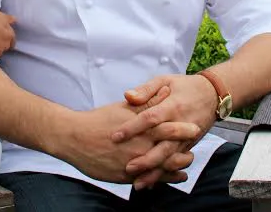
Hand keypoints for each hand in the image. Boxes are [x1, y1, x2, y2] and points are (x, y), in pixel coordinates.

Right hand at [58, 86, 198, 185]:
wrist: (74, 138)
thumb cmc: (99, 120)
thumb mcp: (124, 107)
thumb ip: (147, 101)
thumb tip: (166, 91)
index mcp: (140, 127)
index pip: (167, 128)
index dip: (183, 129)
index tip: (195, 128)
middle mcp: (139, 146)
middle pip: (168, 152)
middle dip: (183, 154)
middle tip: (192, 153)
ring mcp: (132, 162)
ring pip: (160, 168)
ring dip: (175, 168)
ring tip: (184, 167)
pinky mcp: (124, 175)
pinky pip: (147, 179)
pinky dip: (160, 179)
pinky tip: (169, 179)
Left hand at [113, 74, 217, 183]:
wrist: (213, 95)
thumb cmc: (184, 86)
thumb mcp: (165, 80)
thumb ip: (146, 90)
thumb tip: (127, 96)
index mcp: (172, 106)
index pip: (150, 119)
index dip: (133, 128)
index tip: (115, 137)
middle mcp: (180, 125)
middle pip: (163, 146)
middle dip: (146, 159)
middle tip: (127, 168)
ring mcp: (186, 139)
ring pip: (170, 159)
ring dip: (154, 172)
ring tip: (137, 183)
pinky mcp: (188, 146)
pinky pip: (176, 163)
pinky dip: (164, 175)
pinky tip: (150, 183)